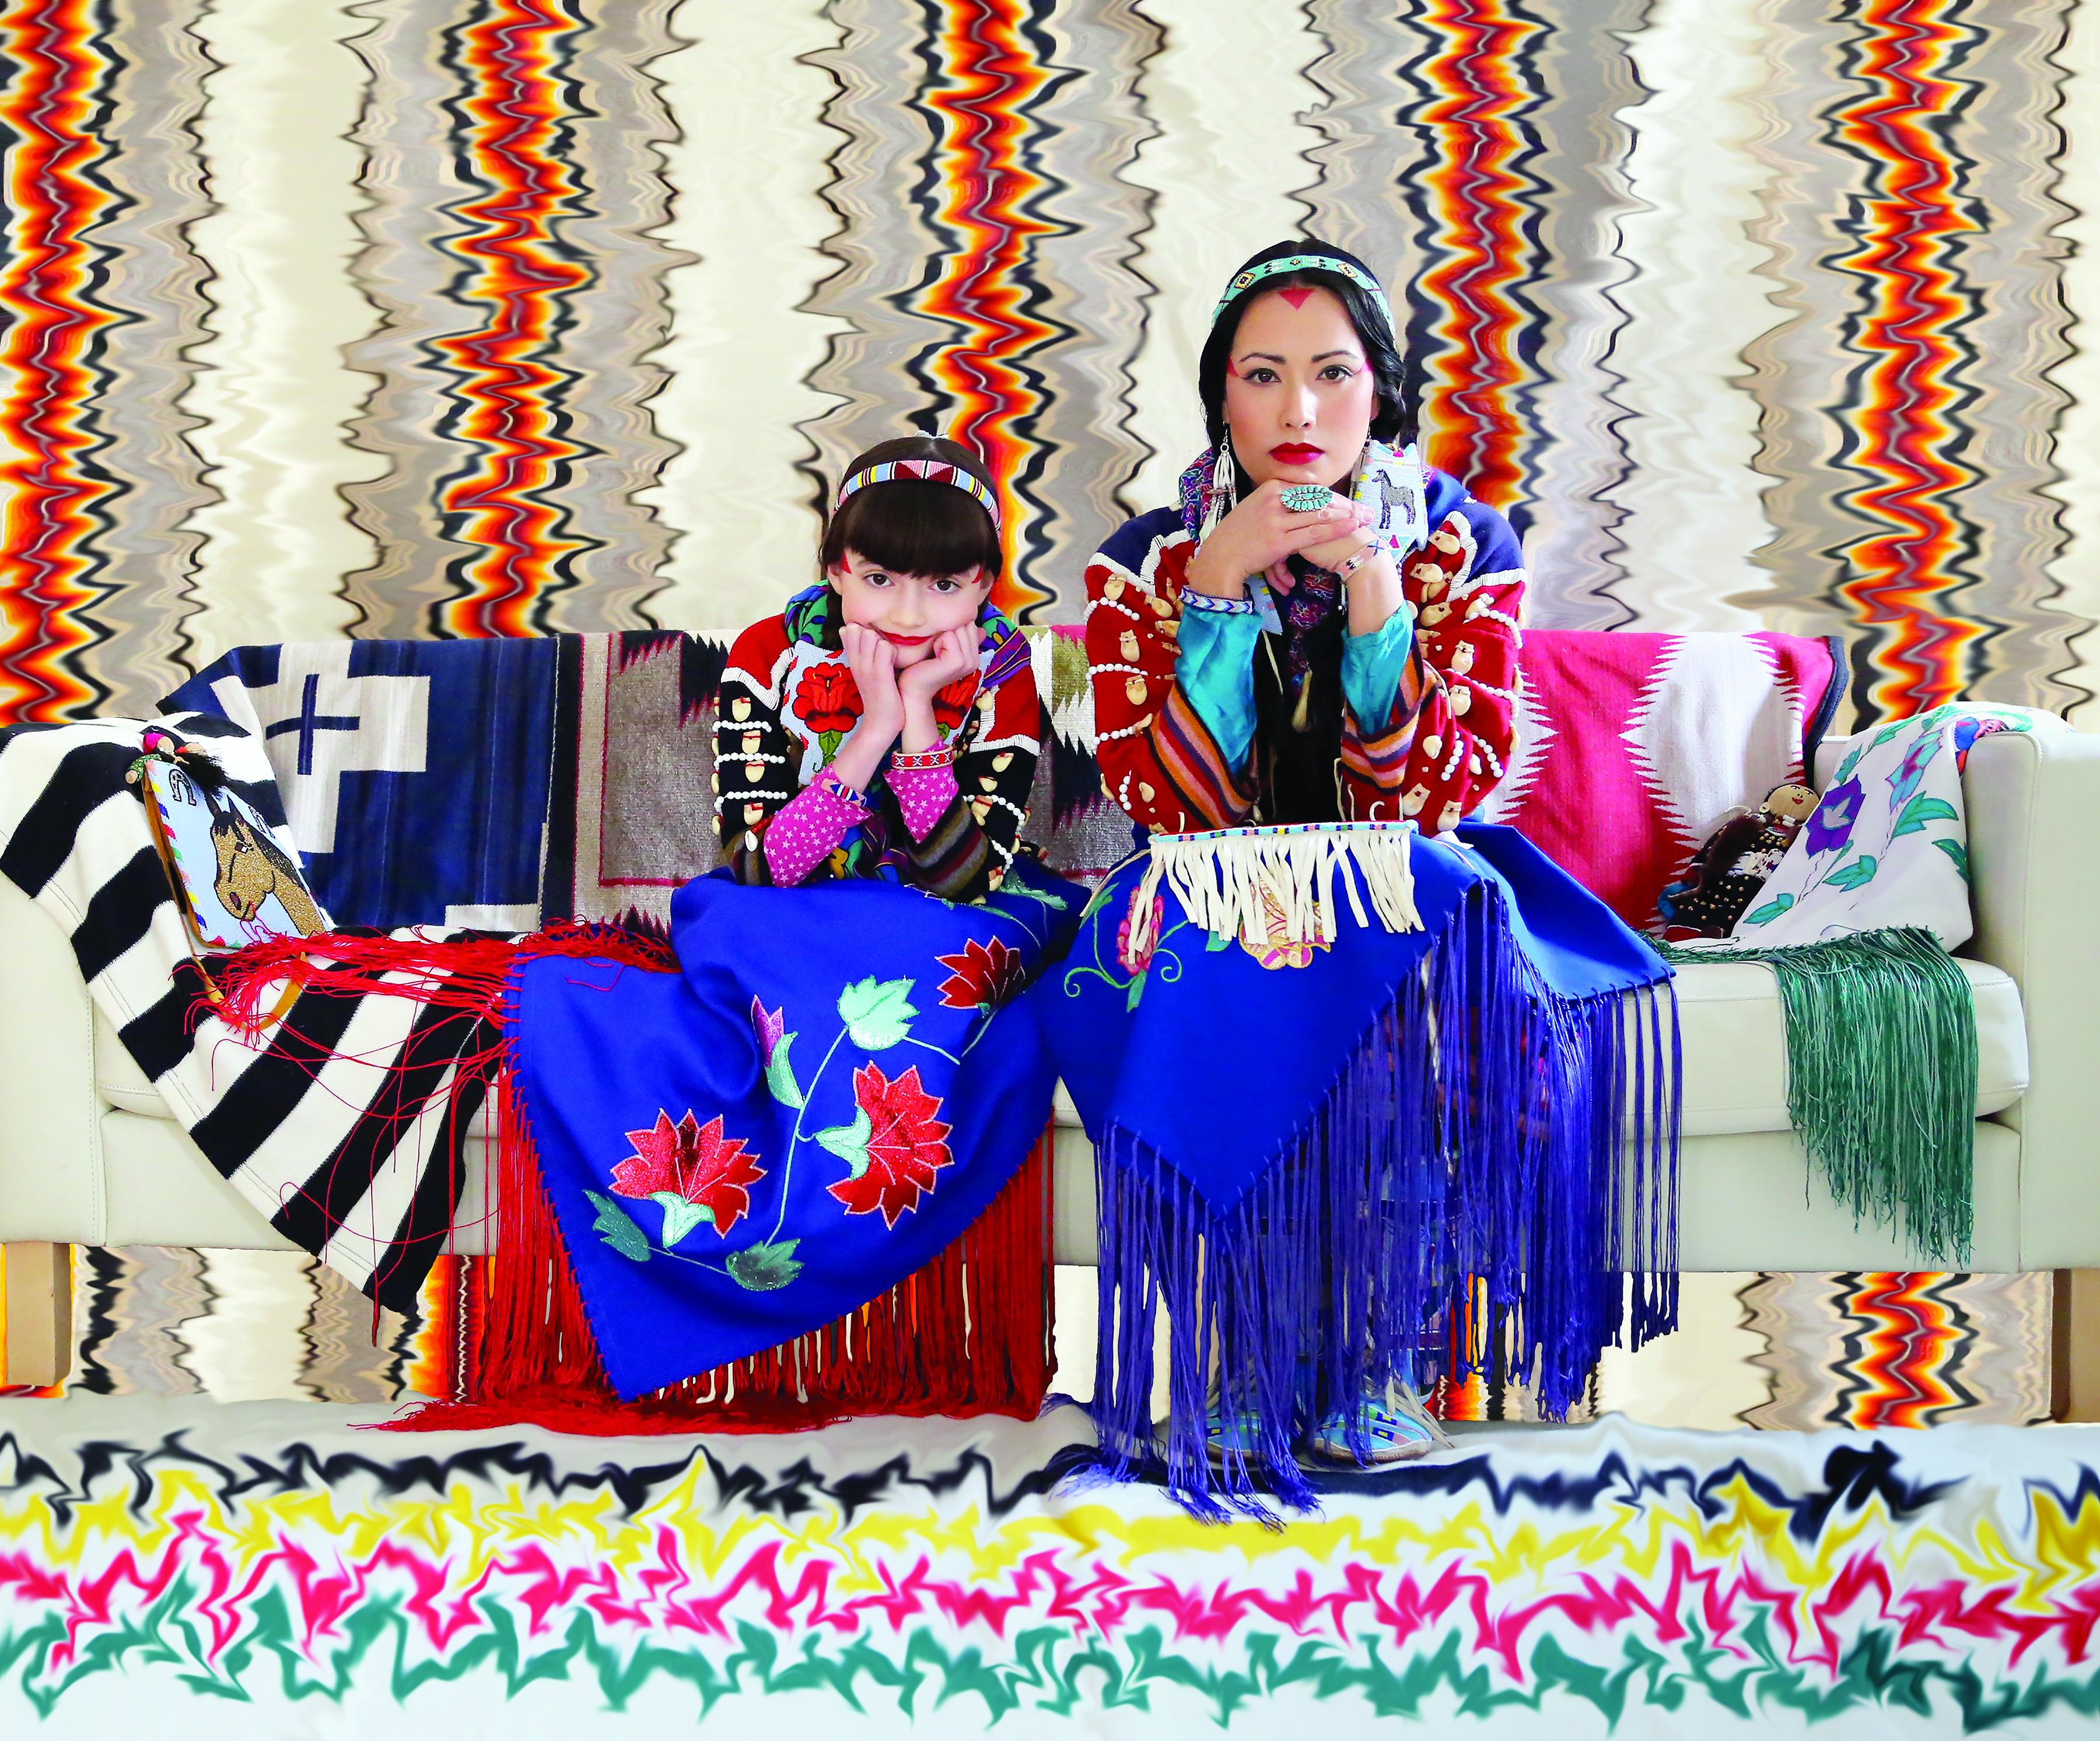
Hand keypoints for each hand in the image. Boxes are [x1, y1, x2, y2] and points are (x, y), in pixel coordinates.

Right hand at [839, 623, 904, 742]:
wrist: (880, 724)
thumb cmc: (879, 697)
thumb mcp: (867, 674)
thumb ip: (864, 655)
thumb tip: (861, 634)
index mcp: (852, 662)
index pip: (848, 631)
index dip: (862, 630)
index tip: (874, 644)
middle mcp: (856, 663)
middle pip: (858, 629)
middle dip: (874, 633)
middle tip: (884, 650)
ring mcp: (866, 669)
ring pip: (871, 635)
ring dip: (884, 641)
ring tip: (890, 657)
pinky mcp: (880, 675)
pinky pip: (885, 648)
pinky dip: (893, 650)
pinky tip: (896, 662)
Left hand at [896, 627, 977, 752]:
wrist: (914, 688)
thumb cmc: (924, 666)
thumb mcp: (944, 648)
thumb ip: (959, 637)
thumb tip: (980, 629)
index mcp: (975, 656)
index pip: (970, 624)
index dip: (952, 627)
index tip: (942, 646)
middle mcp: (975, 659)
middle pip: (965, 624)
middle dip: (948, 630)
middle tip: (937, 650)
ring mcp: (969, 661)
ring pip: (957, 628)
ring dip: (942, 636)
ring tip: (936, 653)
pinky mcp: (958, 661)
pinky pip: (949, 636)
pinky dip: (938, 642)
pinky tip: (934, 656)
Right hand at [1184, 478, 1363, 598]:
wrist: (1220, 558)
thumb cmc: (1239, 536)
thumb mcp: (1256, 507)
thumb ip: (1277, 499)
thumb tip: (1300, 494)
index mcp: (1269, 488)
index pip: (1310, 488)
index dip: (1333, 495)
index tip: (1350, 503)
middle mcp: (1273, 500)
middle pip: (1318, 498)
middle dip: (1346, 504)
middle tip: (1365, 510)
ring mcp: (1275, 520)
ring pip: (1319, 513)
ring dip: (1346, 515)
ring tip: (1364, 518)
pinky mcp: (1278, 540)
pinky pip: (1313, 532)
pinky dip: (1336, 529)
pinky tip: (1351, 528)